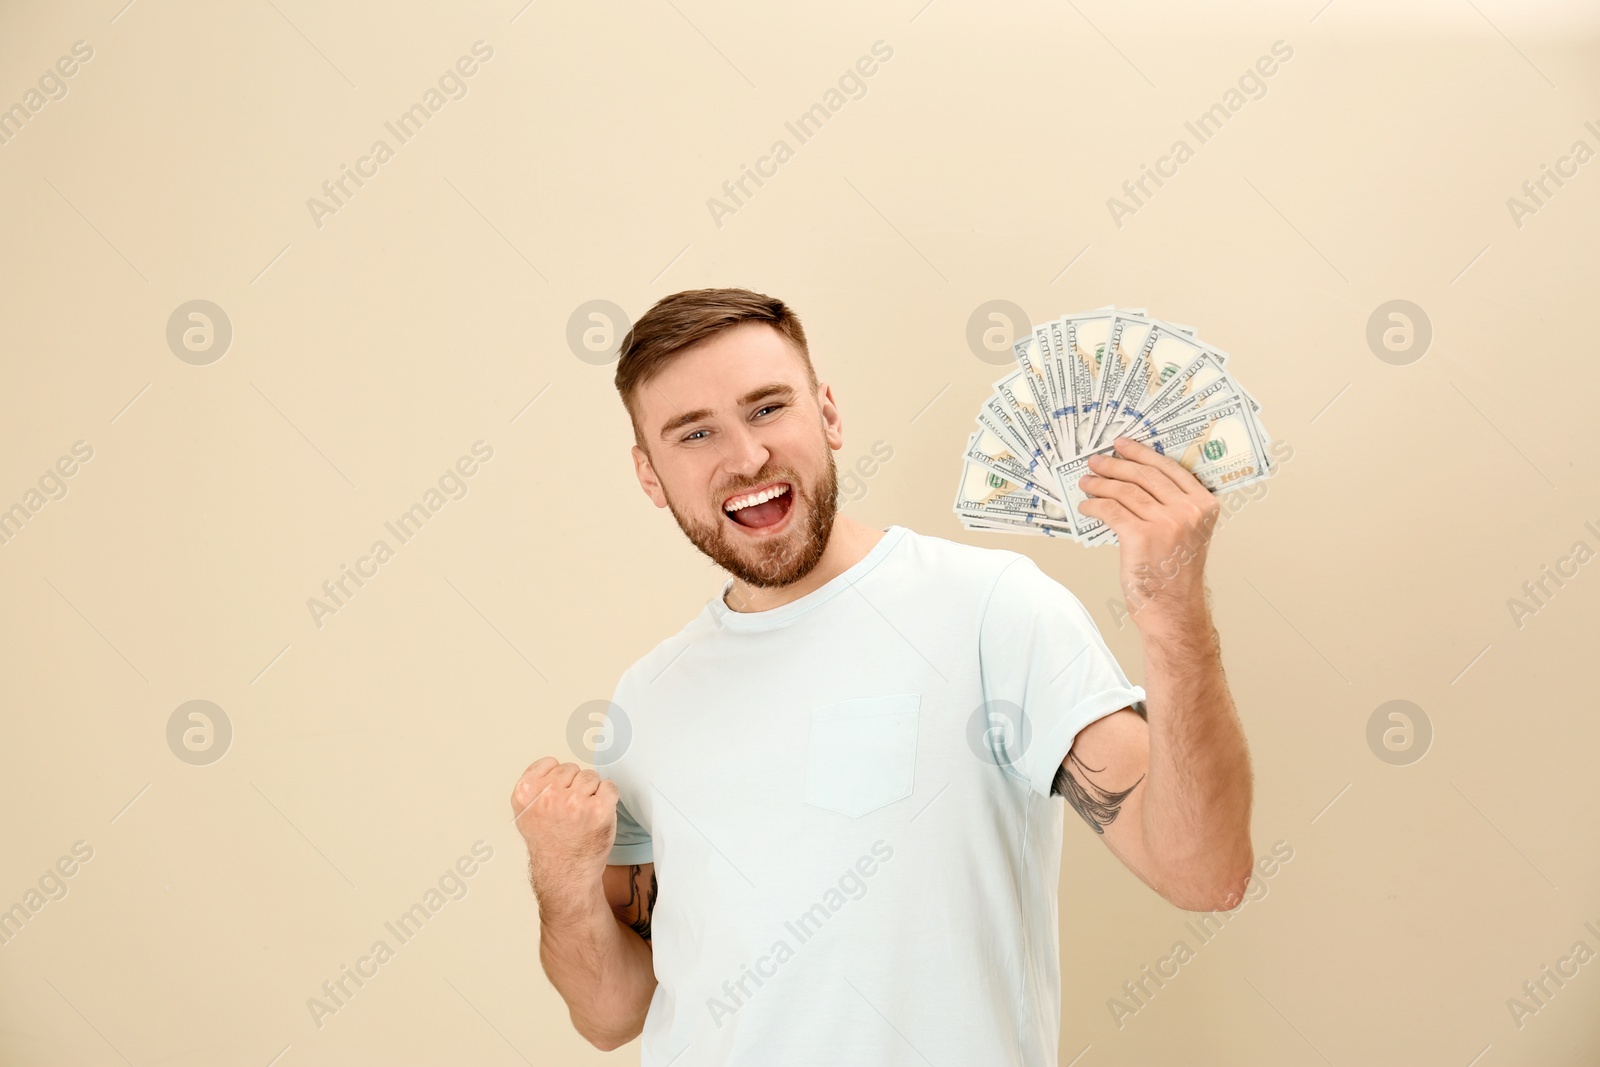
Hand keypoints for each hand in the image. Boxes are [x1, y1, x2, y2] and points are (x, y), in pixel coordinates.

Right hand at [510, 757, 617, 909]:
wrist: (566, 874)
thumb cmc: (549, 844)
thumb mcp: (524, 812)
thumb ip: (533, 785)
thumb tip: (550, 764)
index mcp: (526, 792)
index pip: (550, 763)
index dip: (556, 781)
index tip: (555, 798)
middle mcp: (548, 796)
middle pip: (572, 768)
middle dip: (573, 786)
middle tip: (569, 812)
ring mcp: (575, 803)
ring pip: (591, 776)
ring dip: (591, 793)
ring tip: (581, 816)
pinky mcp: (599, 810)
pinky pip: (610, 787)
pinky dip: (608, 799)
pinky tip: (597, 815)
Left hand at [1076, 435, 1220, 623]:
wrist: (1173, 609)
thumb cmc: (1175, 574)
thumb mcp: (1187, 533)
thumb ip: (1173, 505)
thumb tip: (1134, 479)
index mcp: (1204, 505)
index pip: (1169, 468)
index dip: (1141, 453)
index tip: (1122, 445)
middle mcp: (1188, 511)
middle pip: (1144, 476)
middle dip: (1115, 466)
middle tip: (1096, 462)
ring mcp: (1166, 523)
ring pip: (1125, 492)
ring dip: (1100, 484)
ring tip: (1086, 483)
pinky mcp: (1141, 537)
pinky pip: (1111, 510)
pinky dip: (1095, 505)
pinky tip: (1087, 506)